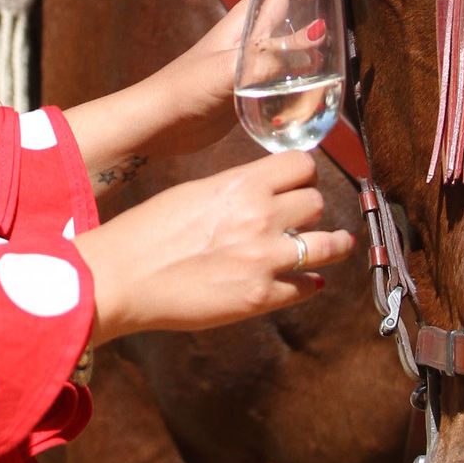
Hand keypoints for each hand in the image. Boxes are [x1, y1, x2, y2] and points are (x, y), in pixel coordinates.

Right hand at [74, 150, 354, 342]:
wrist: (125, 276)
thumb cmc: (149, 230)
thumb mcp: (194, 192)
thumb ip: (234, 189)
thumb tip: (261, 190)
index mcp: (242, 185)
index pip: (301, 165)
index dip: (304, 173)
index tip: (302, 181)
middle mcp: (261, 217)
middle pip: (317, 202)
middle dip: (311, 208)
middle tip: (305, 217)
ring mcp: (265, 259)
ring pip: (327, 245)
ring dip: (334, 245)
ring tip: (338, 245)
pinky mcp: (260, 297)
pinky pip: (305, 287)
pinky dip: (309, 283)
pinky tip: (308, 281)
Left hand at [157, 0, 361, 155]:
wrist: (162, 119)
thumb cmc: (188, 90)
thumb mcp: (230, 72)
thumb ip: (270, 57)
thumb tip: (319, 34)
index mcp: (249, 14)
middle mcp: (255, 23)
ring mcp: (256, 44)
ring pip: (295, 5)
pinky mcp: (257, 69)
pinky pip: (295, 41)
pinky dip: (315, 30)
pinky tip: (326, 37)